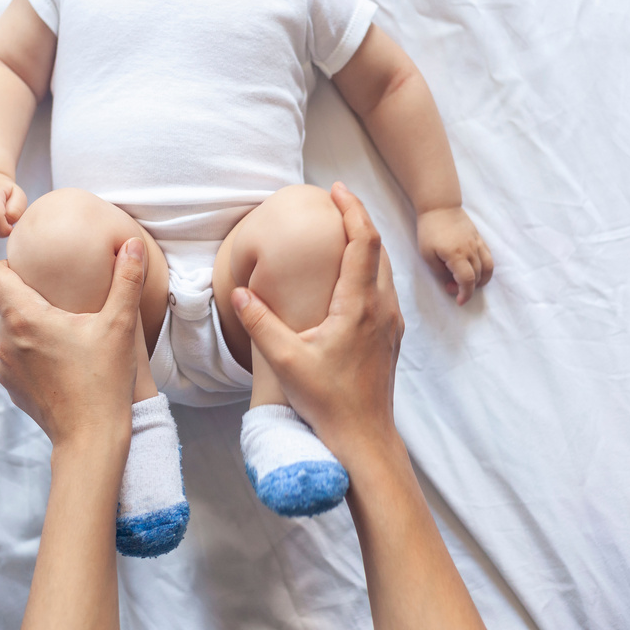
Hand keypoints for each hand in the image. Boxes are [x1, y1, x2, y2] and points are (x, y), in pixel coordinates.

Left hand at [0, 238, 146, 449]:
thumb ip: (126, 279)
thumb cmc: (104, 380)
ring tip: (61, 329)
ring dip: (27, 324)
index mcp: (24, 317)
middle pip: (0, 301)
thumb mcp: (119, 325)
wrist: (91, 438)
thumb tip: (131, 243)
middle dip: (24, 295)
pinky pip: (11, 355)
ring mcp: (4, 366)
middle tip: (58, 298)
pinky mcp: (10, 386)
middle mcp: (5, 340)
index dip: (8, 266)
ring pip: (6, 329)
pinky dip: (29, 350)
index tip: (35, 270)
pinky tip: (59, 359)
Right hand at [231, 182, 404, 469]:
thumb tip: (239, 293)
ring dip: (366, 244)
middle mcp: (382, 308)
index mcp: (359, 306)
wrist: (365, 438)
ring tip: (343, 230)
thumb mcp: (285, 361)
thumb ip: (260, 323)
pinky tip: (351, 276)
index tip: (337, 190)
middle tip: (337, 201)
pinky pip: (384, 288)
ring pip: (385, 268)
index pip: (363, 242)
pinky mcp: (390, 336)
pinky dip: (370, 268)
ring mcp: (390, 322)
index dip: (352, 210)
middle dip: (359, 219)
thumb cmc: (328, 402)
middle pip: (378, 248)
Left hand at [416, 206, 492, 304]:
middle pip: (478, 276)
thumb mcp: (426, 254)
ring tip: (469, 283)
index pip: (467, 280)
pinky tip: (477, 270)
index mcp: (457, 255)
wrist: (440, 206)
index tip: (459, 301)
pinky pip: (488, 257)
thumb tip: (450, 280)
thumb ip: (439, 271)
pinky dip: (486, 268)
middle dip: (468, 288)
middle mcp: (471, 250)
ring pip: (488, 268)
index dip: (465, 294)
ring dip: (481, 280)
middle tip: (451, 287)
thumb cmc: (429, 230)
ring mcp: (478, 243)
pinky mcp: (480, 238)